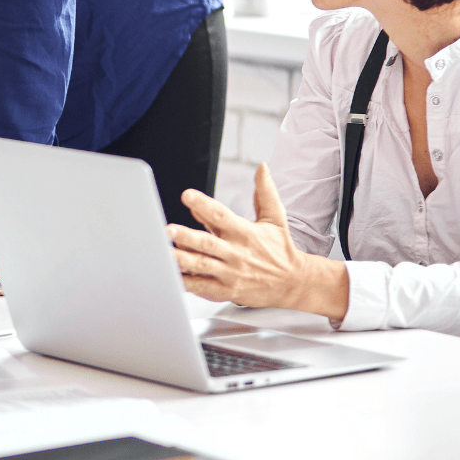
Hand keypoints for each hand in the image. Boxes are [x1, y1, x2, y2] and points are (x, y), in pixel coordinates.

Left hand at [168, 164, 346, 319]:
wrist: (294, 283)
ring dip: (183, 259)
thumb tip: (262, 168)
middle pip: (207, 243)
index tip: (187, 195)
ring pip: (202, 265)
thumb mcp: (276, 219)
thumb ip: (265, 193)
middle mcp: (236, 253)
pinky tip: (172, 275)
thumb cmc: (281, 250)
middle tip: (170, 229)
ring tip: (165, 252)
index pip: (221, 215)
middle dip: (187, 236)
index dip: (203, 204)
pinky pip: (203, 287)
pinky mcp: (227, 291)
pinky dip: (187, 282)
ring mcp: (230, 273)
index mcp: (244, 233)